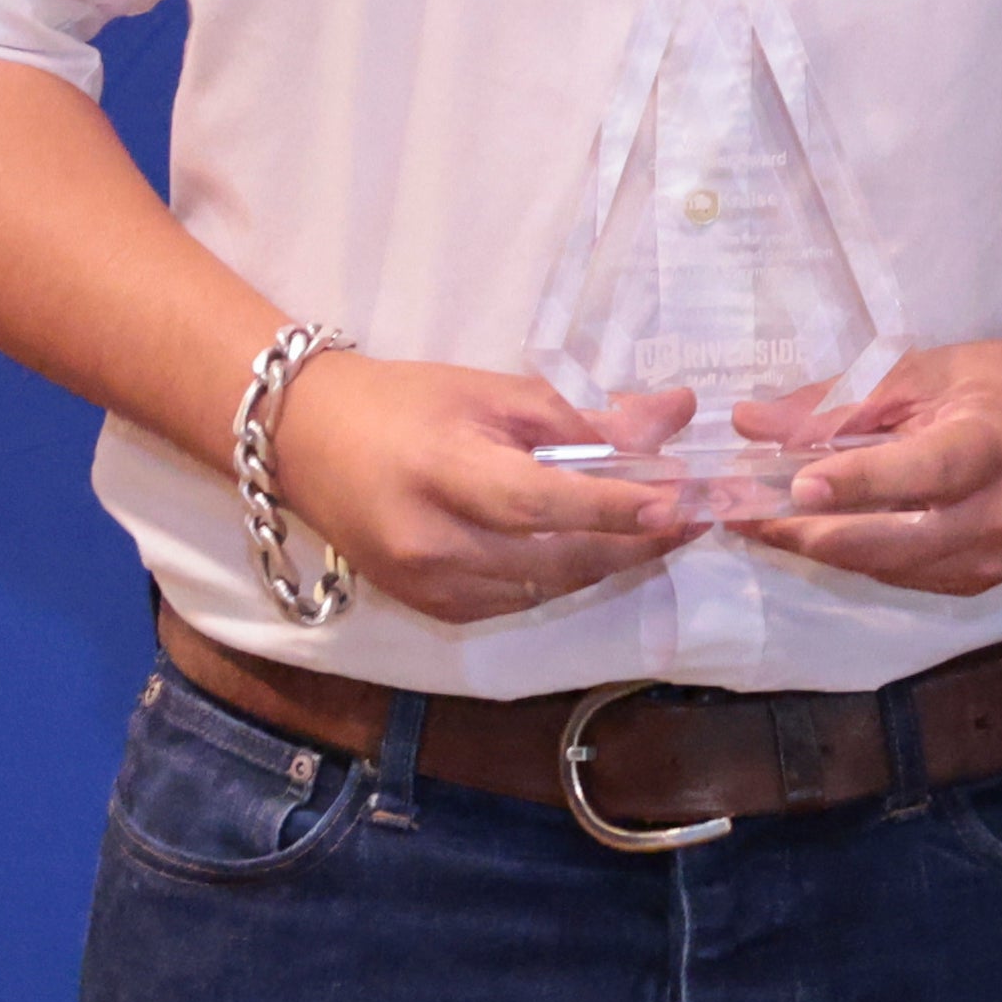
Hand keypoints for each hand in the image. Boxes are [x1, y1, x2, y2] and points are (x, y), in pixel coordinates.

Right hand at [265, 357, 687, 624]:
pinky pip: (518, 602)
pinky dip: (563, 577)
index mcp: (443, 472)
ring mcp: (429, 587)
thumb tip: (676, 417)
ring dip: (608, 562)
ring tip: (662, 531)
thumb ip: (581, 416)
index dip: (615, 507)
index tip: (682, 500)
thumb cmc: (405, 402)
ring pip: (546, 589)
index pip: (542, 502)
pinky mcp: (430, 610)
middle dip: (635, 543)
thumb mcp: (492, 391)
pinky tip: (596, 549)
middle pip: (555, 560)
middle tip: (696, 517)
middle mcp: (433, 543)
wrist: (306, 441)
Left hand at [736, 338, 1001, 594]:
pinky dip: (854, 555)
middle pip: (891, 540)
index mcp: (993, 446)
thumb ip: (841, 401)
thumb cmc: (1001, 383)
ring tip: (756, 520)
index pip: (926, 471)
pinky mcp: (980, 584)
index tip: (795, 486)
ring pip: (885, 567)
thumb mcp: (926, 370)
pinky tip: (815, 532)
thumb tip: (751, 423)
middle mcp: (998, 516)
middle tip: (736, 511)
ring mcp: (991, 560)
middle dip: (806, 530)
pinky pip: (900, 577)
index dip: (861, 482)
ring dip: (818, 546)